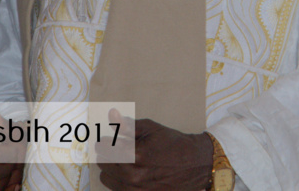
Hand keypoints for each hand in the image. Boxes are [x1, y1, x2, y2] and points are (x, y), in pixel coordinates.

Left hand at [96, 110, 211, 190]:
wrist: (195, 164)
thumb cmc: (173, 143)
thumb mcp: (151, 128)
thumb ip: (127, 125)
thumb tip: (111, 116)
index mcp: (135, 155)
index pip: (105, 148)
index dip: (104, 141)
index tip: (106, 138)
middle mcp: (133, 176)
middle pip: (103, 164)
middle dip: (106, 154)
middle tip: (114, 148)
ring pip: (107, 179)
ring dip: (110, 168)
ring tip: (122, 160)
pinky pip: (117, 190)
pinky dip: (118, 180)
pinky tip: (129, 172)